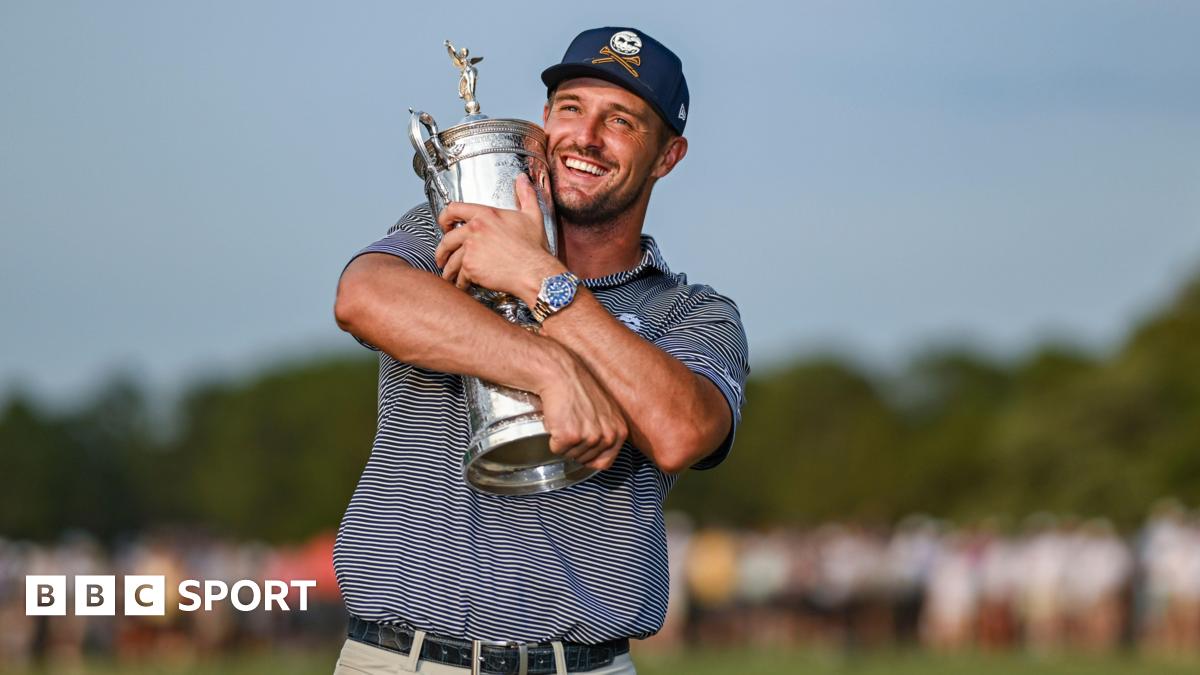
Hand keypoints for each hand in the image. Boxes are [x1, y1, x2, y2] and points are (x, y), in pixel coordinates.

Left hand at [435, 174, 563, 304]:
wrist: (534, 271)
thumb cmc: (533, 247)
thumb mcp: (532, 216)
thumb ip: (526, 195)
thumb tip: (523, 179)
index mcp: (485, 215)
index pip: (454, 209)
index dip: (444, 217)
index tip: (444, 225)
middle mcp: (474, 230)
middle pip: (447, 239)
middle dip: (441, 250)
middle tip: (442, 257)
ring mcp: (471, 249)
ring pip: (451, 260)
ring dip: (448, 269)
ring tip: (450, 275)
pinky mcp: (471, 267)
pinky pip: (460, 275)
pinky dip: (460, 282)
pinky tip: (463, 285)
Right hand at [535, 342, 627, 470]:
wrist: (561, 374)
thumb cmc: (579, 389)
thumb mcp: (606, 412)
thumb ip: (608, 433)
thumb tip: (601, 457)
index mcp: (620, 431)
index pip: (605, 462)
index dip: (589, 456)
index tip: (583, 442)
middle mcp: (608, 435)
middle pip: (586, 460)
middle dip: (575, 446)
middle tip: (572, 422)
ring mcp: (590, 437)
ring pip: (570, 455)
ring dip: (563, 440)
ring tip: (566, 418)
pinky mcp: (570, 436)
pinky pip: (557, 449)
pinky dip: (552, 436)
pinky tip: (558, 418)